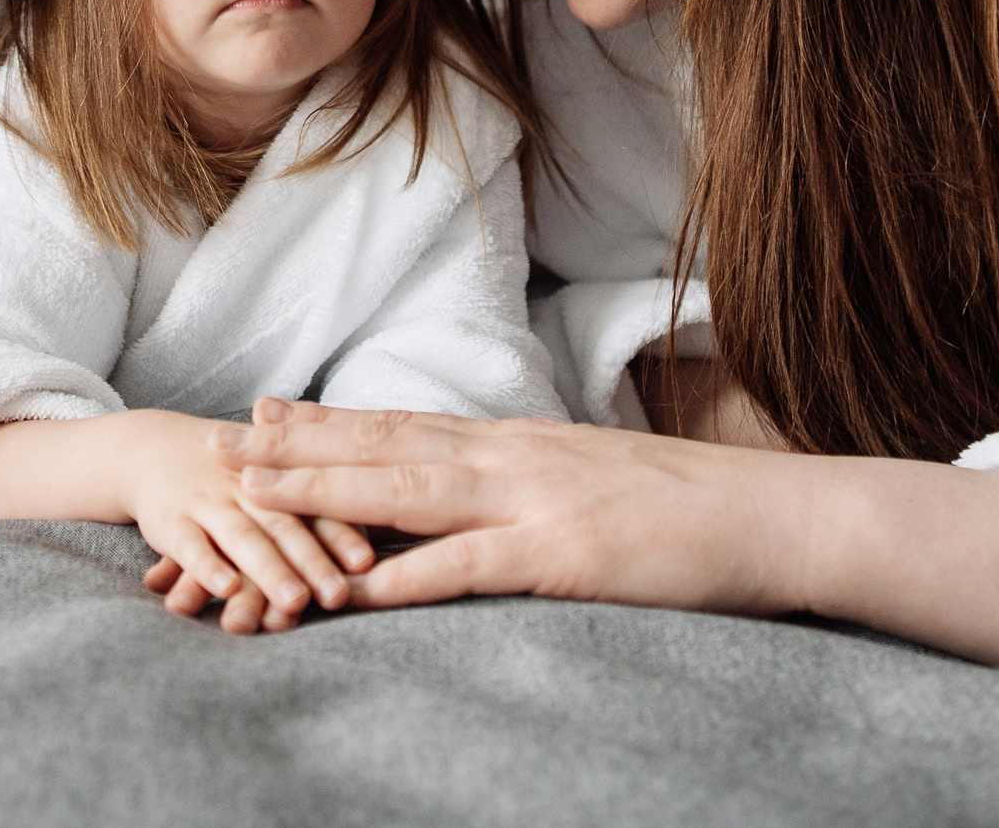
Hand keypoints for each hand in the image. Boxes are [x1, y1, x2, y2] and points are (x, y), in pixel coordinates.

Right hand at [114, 410, 371, 634]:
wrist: (151, 447)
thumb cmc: (230, 473)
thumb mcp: (271, 474)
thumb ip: (313, 503)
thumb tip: (375, 556)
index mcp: (280, 475)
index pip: (317, 504)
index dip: (342, 532)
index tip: (367, 561)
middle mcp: (247, 487)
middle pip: (285, 525)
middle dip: (313, 561)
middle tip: (338, 596)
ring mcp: (207, 501)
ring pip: (243, 537)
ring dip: (269, 569)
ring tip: (293, 602)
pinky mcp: (170, 521)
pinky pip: (188, 546)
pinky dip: (206, 567)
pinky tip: (224, 589)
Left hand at [207, 397, 816, 614]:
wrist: (780, 515)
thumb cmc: (693, 509)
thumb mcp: (595, 481)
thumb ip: (533, 485)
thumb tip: (484, 493)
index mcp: (521, 442)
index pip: (405, 423)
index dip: (329, 420)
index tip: (262, 412)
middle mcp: (514, 457)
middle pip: (383, 445)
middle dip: (295, 447)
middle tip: (218, 443)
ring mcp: (536, 501)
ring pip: (404, 490)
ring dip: (320, 490)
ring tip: (250, 493)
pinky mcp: (564, 553)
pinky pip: (466, 566)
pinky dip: (402, 575)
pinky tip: (349, 586)